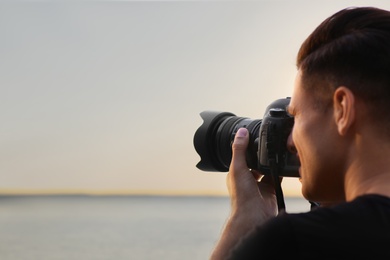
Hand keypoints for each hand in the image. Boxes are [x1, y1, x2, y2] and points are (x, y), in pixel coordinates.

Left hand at [210, 128, 277, 259]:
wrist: (254, 216)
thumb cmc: (242, 195)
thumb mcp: (238, 167)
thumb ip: (240, 149)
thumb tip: (241, 131)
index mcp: (237, 173)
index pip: (243, 156)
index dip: (248, 147)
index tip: (256, 136)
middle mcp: (248, 179)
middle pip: (256, 163)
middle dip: (262, 155)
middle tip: (270, 143)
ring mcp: (260, 186)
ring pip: (268, 170)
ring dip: (272, 163)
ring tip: (278, 152)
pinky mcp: (271, 191)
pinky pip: (277, 179)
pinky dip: (281, 173)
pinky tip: (284, 165)